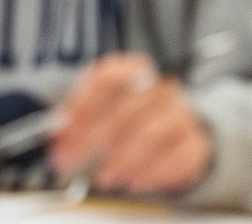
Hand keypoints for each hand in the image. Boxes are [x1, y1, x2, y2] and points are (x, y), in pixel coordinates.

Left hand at [49, 53, 211, 195]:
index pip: (109, 77)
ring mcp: (181, 114)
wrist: (173, 134)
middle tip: (71, 158)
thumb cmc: (128, 118)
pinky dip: (151, 172)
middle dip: (93, 138)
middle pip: (127, 109)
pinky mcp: (194, 143)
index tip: (65, 125)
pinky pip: (176, 158)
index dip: (84, 101)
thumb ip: (76, 118)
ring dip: (122, 159)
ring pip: (153, 134)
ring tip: (103, 176)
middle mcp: (160, 88)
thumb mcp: (98, 109)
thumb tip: (57, 129)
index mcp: (133, 71)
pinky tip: (132, 182)